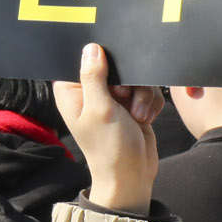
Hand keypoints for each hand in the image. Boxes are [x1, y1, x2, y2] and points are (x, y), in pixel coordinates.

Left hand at [53, 43, 160, 215]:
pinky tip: (145, 119)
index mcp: (72, 91)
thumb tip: (91, 47)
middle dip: (129, 82)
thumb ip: (94, 76)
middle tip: (124, 99)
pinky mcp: (132, 104)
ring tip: (137, 116)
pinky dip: (150, 103)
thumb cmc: (110, 146)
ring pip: (136, 77)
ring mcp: (112, 98)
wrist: (133, 174)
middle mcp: (90, 92)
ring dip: (143, 95)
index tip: (110, 79)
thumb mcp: (100, 109)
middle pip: (115, 64)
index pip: (82, 59)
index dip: (101, 61)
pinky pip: (147, 89)